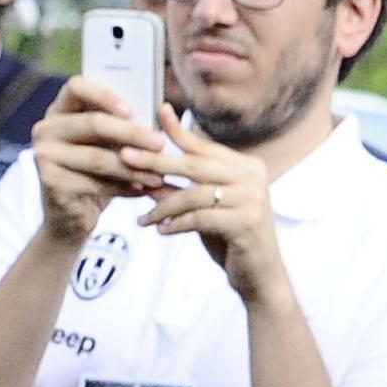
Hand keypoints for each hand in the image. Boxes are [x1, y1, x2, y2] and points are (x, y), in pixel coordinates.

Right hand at [28, 77, 165, 246]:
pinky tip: (142, 191)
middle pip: (93, 123)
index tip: (132, 110)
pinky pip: (94, 183)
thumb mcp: (107, 146)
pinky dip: (123, 188)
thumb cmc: (95, 173)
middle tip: (161, 143)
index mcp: (59, 110)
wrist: (70, 216)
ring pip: (97, 157)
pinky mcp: (50, 183)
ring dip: (133, 167)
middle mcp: (45, 129)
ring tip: (158, 175)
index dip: (104, 95)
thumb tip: (161, 114)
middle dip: (132, 133)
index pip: (76, 87)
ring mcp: (43, 156)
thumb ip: (122, 127)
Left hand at [121, 106, 284, 300]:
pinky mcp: (247, 222)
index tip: (159, 111)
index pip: (204, 146)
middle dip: (156, 161)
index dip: (179, 130)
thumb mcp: (204, 209)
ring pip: (192, 194)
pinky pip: (199, 218)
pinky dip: (176, 224)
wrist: (260, 275)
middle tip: (125, 158)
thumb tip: (144, 170)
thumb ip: (180, 189)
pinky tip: (162, 230)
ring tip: (144, 219)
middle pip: (194, 165)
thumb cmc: (230, 238)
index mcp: (246, 167)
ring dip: (162, 207)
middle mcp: (253, 177)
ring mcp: (252, 199)